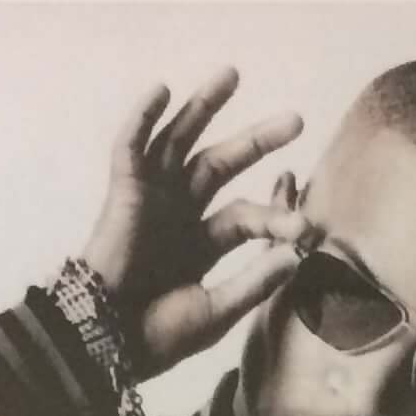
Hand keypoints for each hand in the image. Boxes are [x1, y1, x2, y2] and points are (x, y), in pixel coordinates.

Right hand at [81, 66, 311, 374]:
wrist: (109, 341)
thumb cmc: (158, 334)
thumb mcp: (217, 309)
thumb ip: (256, 280)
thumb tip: (299, 252)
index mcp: (201, 242)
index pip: (246, 214)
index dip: (275, 215)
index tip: (305, 225)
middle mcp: (178, 212)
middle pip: (221, 163)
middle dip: (256, 140)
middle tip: (296, 119)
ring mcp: (151, 199)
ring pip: (179, 141)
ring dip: (202, 106)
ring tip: (231, 74)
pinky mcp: (124, 192)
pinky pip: (131, 146)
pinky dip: (142, 117)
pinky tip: (162, 90)